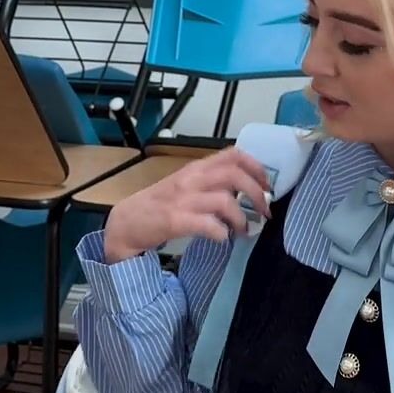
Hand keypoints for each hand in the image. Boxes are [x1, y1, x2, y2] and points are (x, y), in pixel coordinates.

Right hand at [101, 148, 272, 262]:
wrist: (125, 223)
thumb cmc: (158, 205)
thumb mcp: (185, 185)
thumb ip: (210, 182)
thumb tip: (244, 189)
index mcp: (195, 168)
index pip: (232, 154)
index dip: (256, 167)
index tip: (268, 184)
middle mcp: (191, 179)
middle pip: (235, 175)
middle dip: (257, 194)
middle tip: (264, 212)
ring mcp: (183, 199)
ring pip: (225, 200)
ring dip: (241, 219)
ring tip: (242, 231)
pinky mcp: (175, 220)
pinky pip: (208, 224)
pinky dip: (222, 233)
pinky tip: (222, 238)